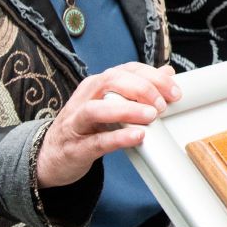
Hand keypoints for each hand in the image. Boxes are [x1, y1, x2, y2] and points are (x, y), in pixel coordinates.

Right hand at [36, 63, 180, 188]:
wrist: (51, 156)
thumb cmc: (86, 127)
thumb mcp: (111, 103)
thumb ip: (137, 88)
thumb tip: (167, 72)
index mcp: (97, 84)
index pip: (127, 70)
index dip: (153, 77)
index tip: (175, 92)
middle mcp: (86, 97)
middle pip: (112, 82)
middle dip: (142, 89)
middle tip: (162, 105)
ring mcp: (77, 122)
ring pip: (98, 108)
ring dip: (127, 110)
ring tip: (150, 116)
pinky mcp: (75, 147)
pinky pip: (96, 140)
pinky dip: (117, 138)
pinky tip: (137, 137)